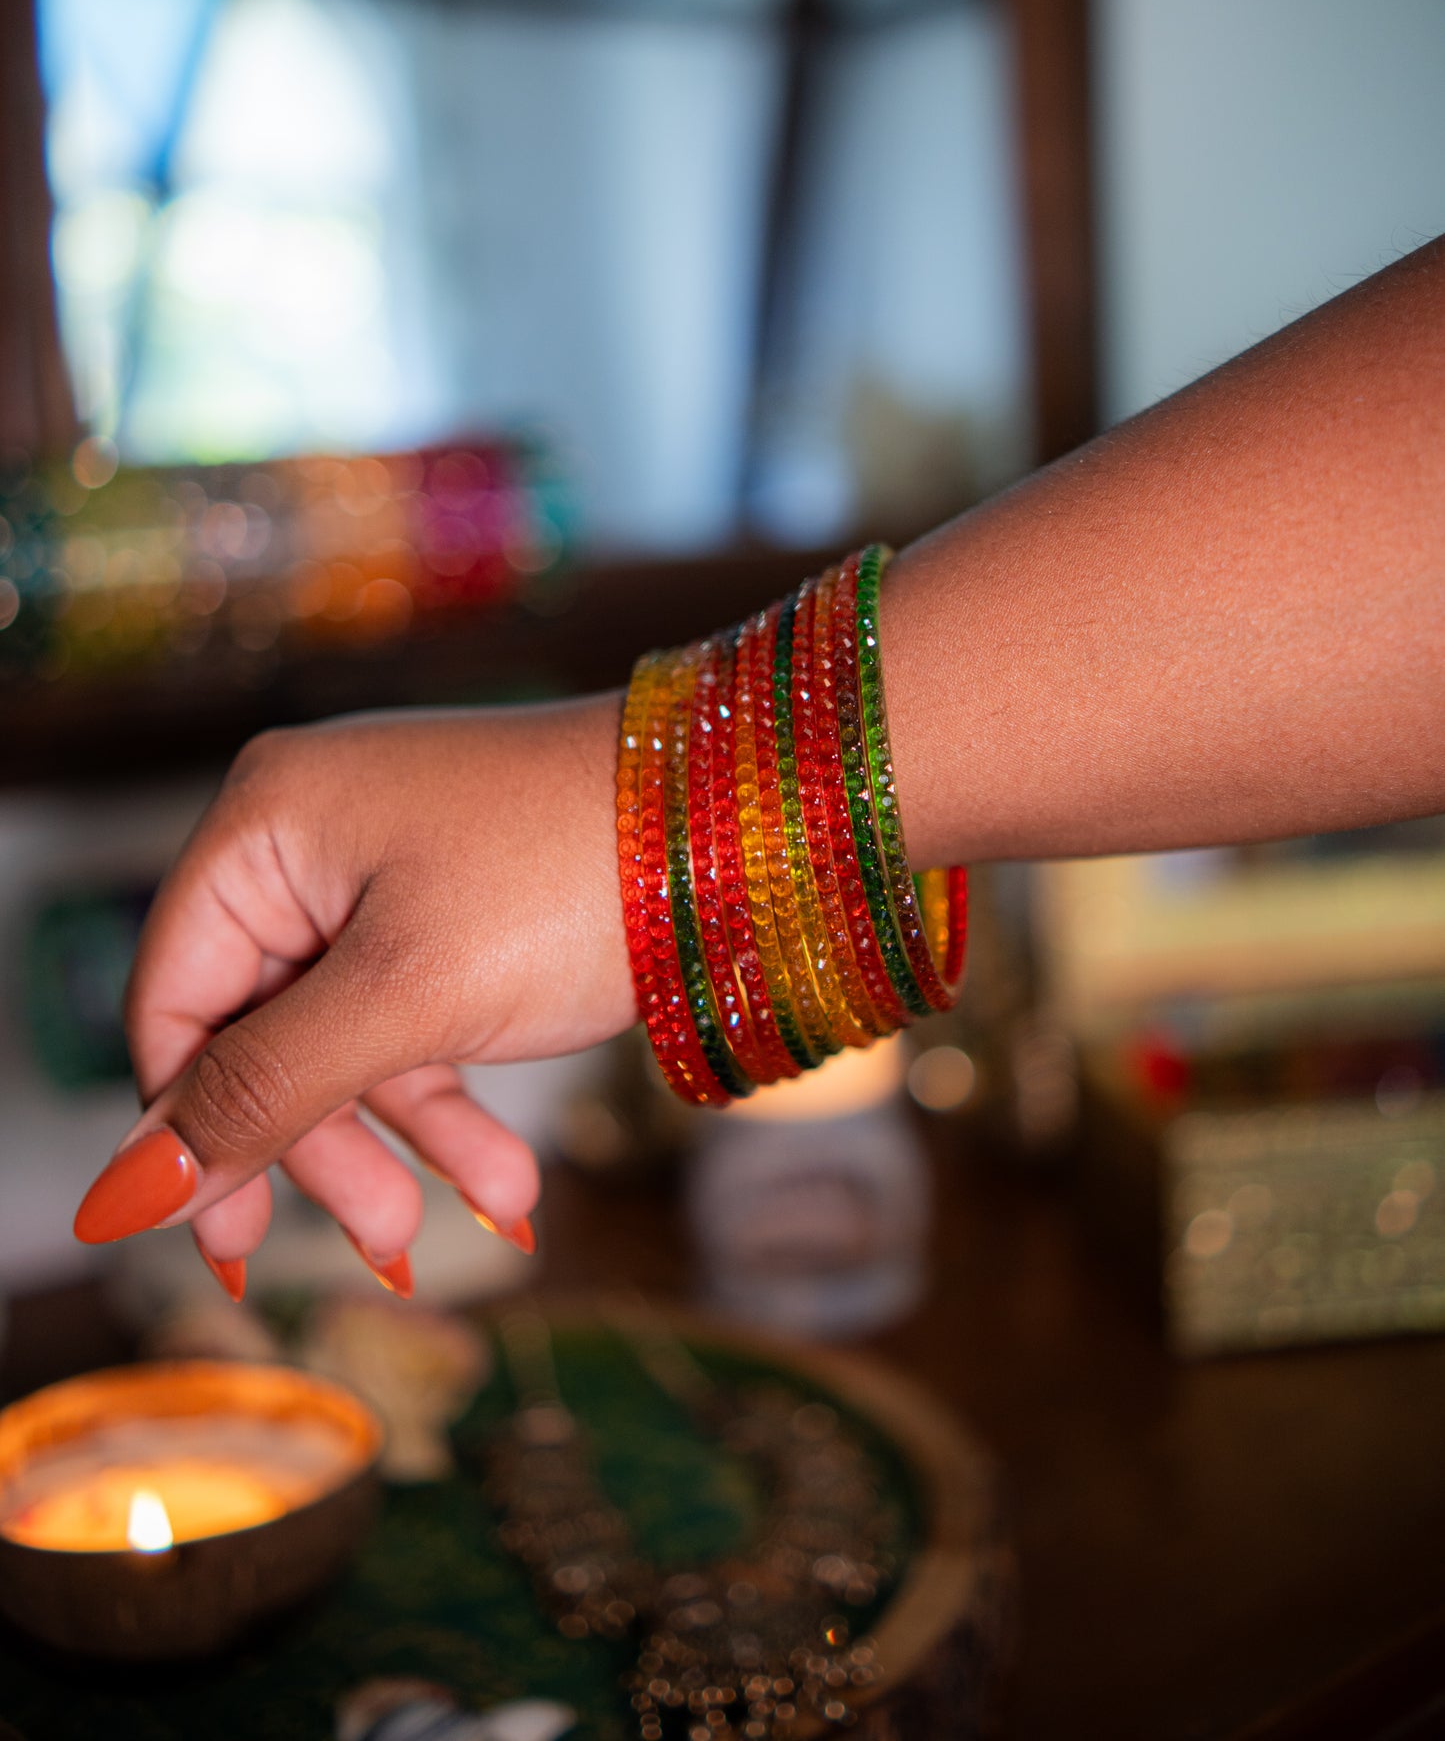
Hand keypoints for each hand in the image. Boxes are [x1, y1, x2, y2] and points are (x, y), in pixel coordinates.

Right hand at [73, 697, 634, 1286]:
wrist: (745, 817)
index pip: (174, 1001)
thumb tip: (134, 1187)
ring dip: (403, 1137)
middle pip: (259, 1030)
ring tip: (476, 1212)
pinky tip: (507, 1182)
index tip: (222, 1242)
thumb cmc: (570, 872)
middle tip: (378, 1237)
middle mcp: (312, 841)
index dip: (188, 1126)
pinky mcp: (457, 911)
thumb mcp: (407, 996)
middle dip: (321, 1142)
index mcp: (267, 827)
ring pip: (346, 1039)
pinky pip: (417, 1023)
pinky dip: (454, 1101)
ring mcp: (388, 874)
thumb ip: (268, 1089)